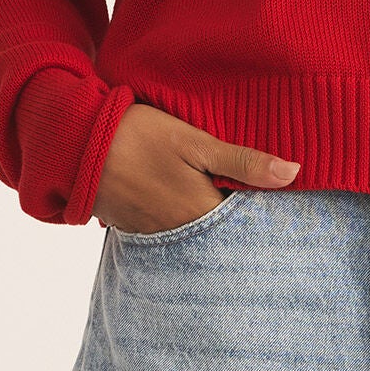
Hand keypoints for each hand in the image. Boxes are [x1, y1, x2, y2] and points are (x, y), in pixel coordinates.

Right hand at [93, 102, 299, 234]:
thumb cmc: (139, 136)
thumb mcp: (195, 141)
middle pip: (224, 235)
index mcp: (202, 212)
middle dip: (242, 223)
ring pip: (198, 235)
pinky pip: (172, 232)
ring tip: (228, 203)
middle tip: (260, 206)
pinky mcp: (137, 228)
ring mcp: (156, 234)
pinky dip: (185, 221)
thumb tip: (294, 173)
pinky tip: (190, 201)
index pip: (248, 226)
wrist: (75, 143)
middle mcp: (181, 234)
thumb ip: (244, 161)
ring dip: (212, 221)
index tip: (286, 206)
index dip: (266, 214)